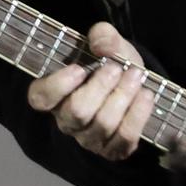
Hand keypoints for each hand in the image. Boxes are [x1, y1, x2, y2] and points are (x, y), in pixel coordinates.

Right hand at [28, 22, 155, 160]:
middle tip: (115, 68)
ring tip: (136, 75)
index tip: (79, 69)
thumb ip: (103, 35)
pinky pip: (124, 139)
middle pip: (77, 112)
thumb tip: (101, 45)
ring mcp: (89, 138)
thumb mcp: (109, 43)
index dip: (57, 85)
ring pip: (103, 124)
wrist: (135, 84)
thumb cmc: (112, 63)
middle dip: (100, 87)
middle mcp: (68, 120)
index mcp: (55, 94)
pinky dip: (138, 115)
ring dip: (123, 96)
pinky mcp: (112, 150)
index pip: (40, 97)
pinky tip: (145, 95)